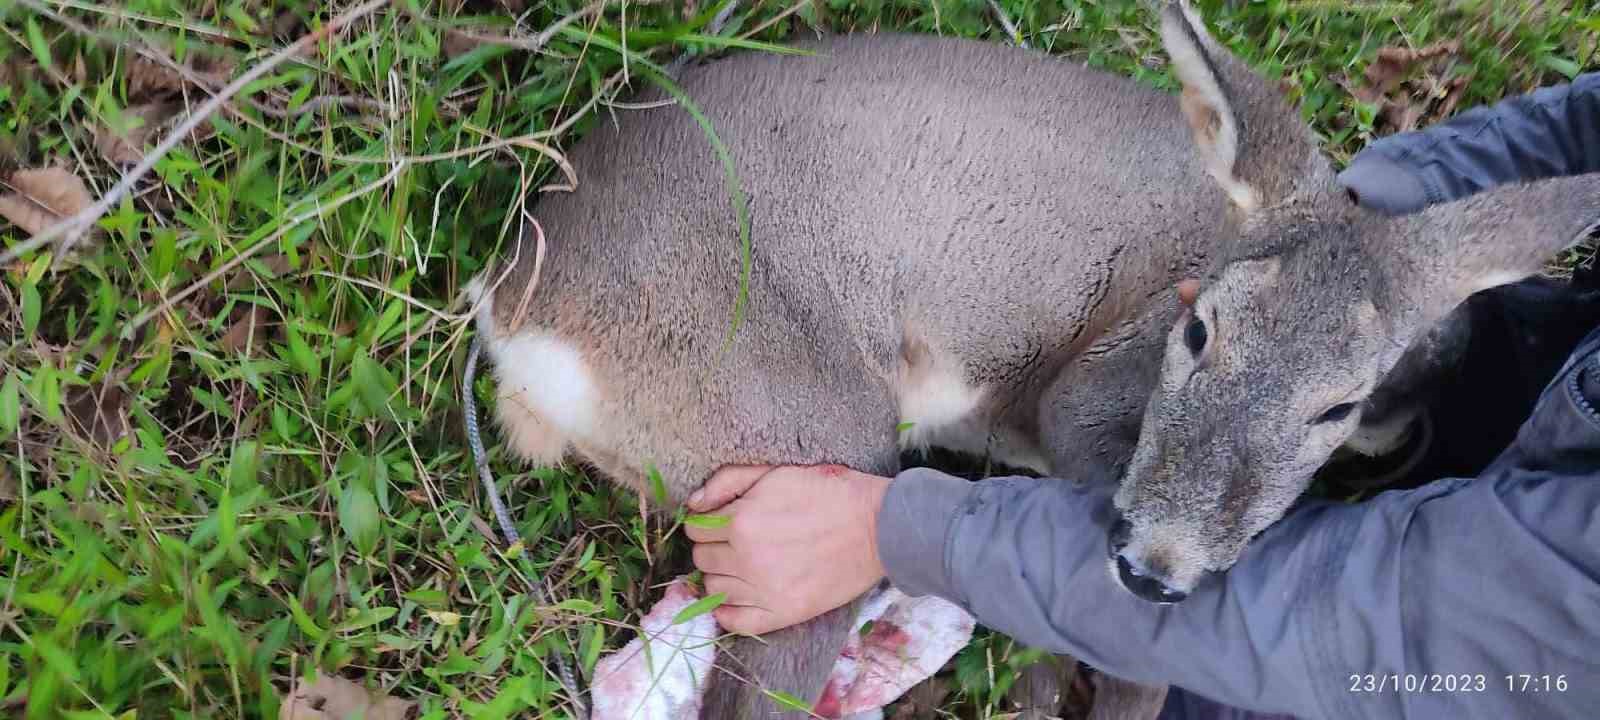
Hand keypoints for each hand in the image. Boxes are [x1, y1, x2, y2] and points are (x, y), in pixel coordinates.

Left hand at [684, 464, 891, 634]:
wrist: (878, 527)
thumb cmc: (828, 493)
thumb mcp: (776, 473)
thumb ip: (728, 481)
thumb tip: (693, 503)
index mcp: (742, 521)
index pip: (695, 528)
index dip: (707, 521)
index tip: (723, 520)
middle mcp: (746, 559)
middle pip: (701, 558)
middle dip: (713, 546)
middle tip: (737, 540)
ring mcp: (764, 591)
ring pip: (714, 589)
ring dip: (722, 575)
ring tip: (745, 564)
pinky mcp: (783, 614)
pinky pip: (735, 622)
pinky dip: (728, 612)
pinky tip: (739, 596)